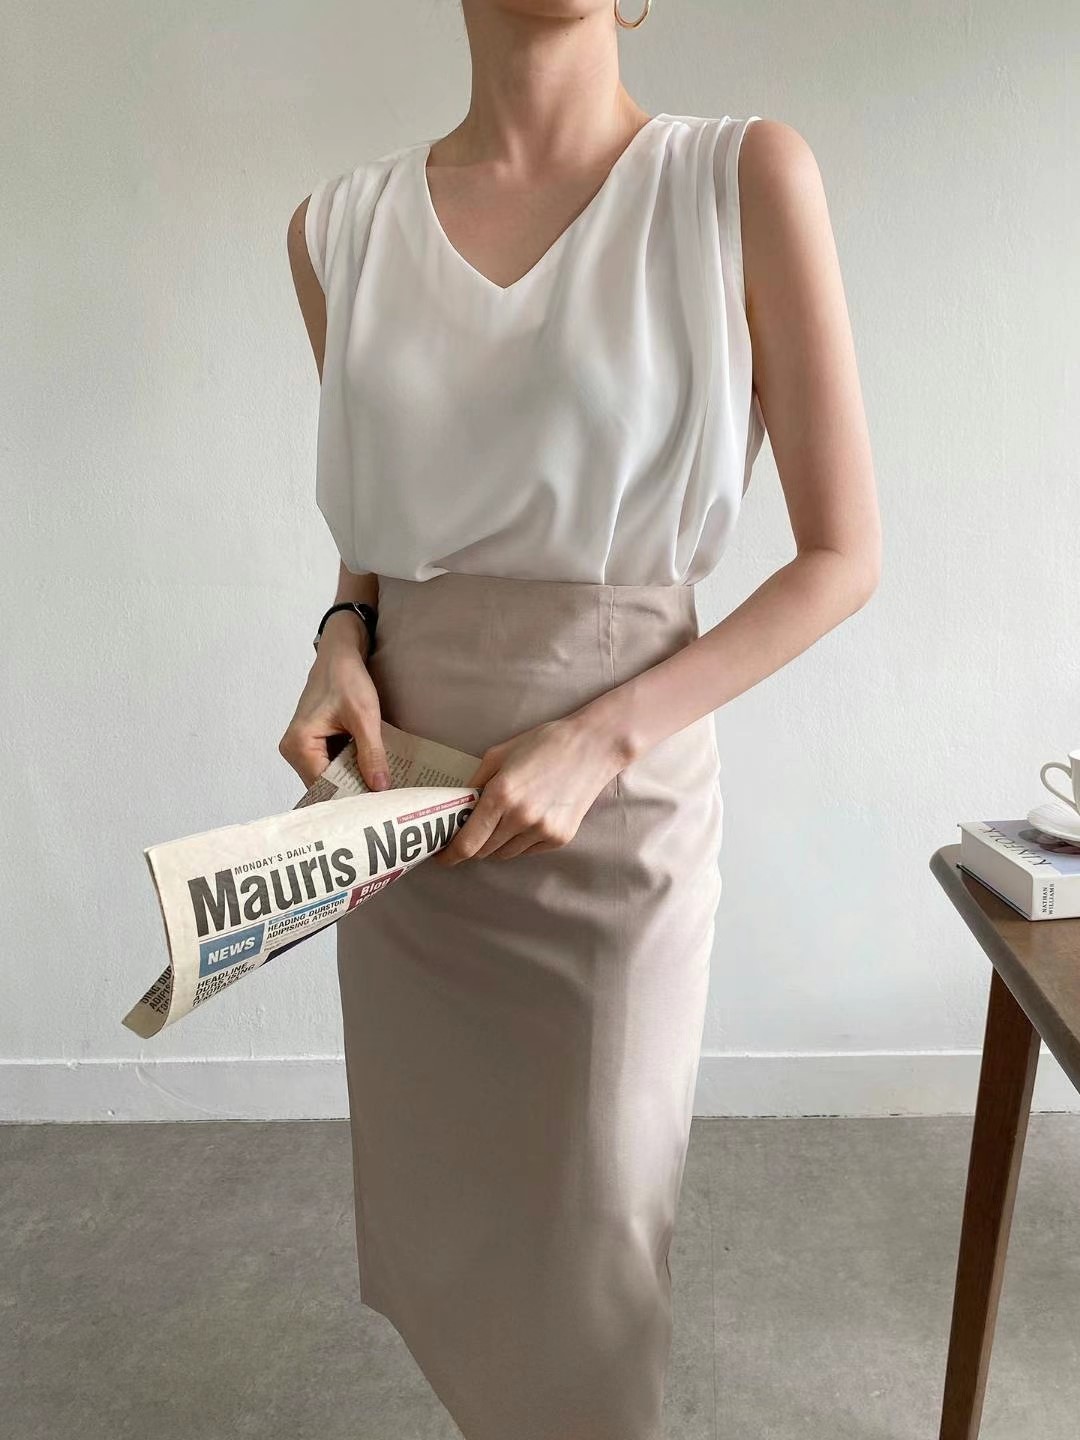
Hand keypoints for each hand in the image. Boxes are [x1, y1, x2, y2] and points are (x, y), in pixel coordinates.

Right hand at [278, 612, 390, 789]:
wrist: (340, 653)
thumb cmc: (346, 677)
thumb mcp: (364, 716)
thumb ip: (371, 753)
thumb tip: (379, 787)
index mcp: (299, 744)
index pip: (324, 785)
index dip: (351, 795)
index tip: (376, 807)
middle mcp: (294, 750)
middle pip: (325, 784)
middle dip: (353, 790)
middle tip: (383, 801)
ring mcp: (302, 747)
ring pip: (330, 776)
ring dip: (353, 779)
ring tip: (380, 788)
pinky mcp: (313, 744)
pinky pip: (332, 764)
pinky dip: (350, 767)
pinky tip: (371, 771)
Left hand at [434, 712, 623, 864]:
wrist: (592, 747)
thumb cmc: (542, 744)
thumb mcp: (498, 755)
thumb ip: (475, 784)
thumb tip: (457, 809)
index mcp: (501, 795)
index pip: (467, 843)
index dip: (450, 855)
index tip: (443, 857)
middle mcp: (520, 818)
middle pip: (483, 852)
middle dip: (473, 844)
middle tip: (472, 830)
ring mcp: (542, 830)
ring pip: (505, 854)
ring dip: (497, 843)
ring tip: (505, 819)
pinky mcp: (560, 838)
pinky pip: (528, 850)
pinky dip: (520, 841)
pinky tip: (529, 818)